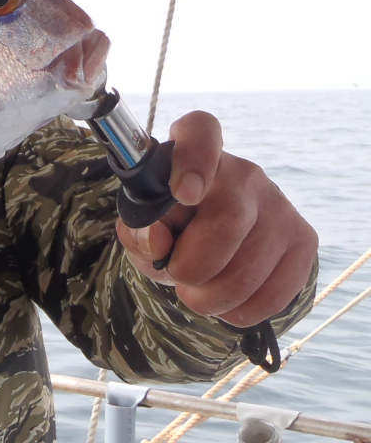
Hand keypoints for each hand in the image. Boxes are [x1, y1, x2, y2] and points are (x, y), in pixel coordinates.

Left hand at [115, 111, 317, 327]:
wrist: (211, 244)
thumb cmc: (169, 227)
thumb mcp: (141, 227)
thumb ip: (137, 229)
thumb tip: (157, 239)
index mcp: (195, 152)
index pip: (200, 131)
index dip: (194, 160)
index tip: (183, 193)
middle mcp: (244, 172)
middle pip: (227, 224)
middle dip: (190, 267)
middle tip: (177, 274)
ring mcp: (281, 205)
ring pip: (247, 272)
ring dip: (209, 298)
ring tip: (197, 290)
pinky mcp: (304, 241)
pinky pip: (272, 295)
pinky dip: (239, 312)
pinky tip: (226, 300)